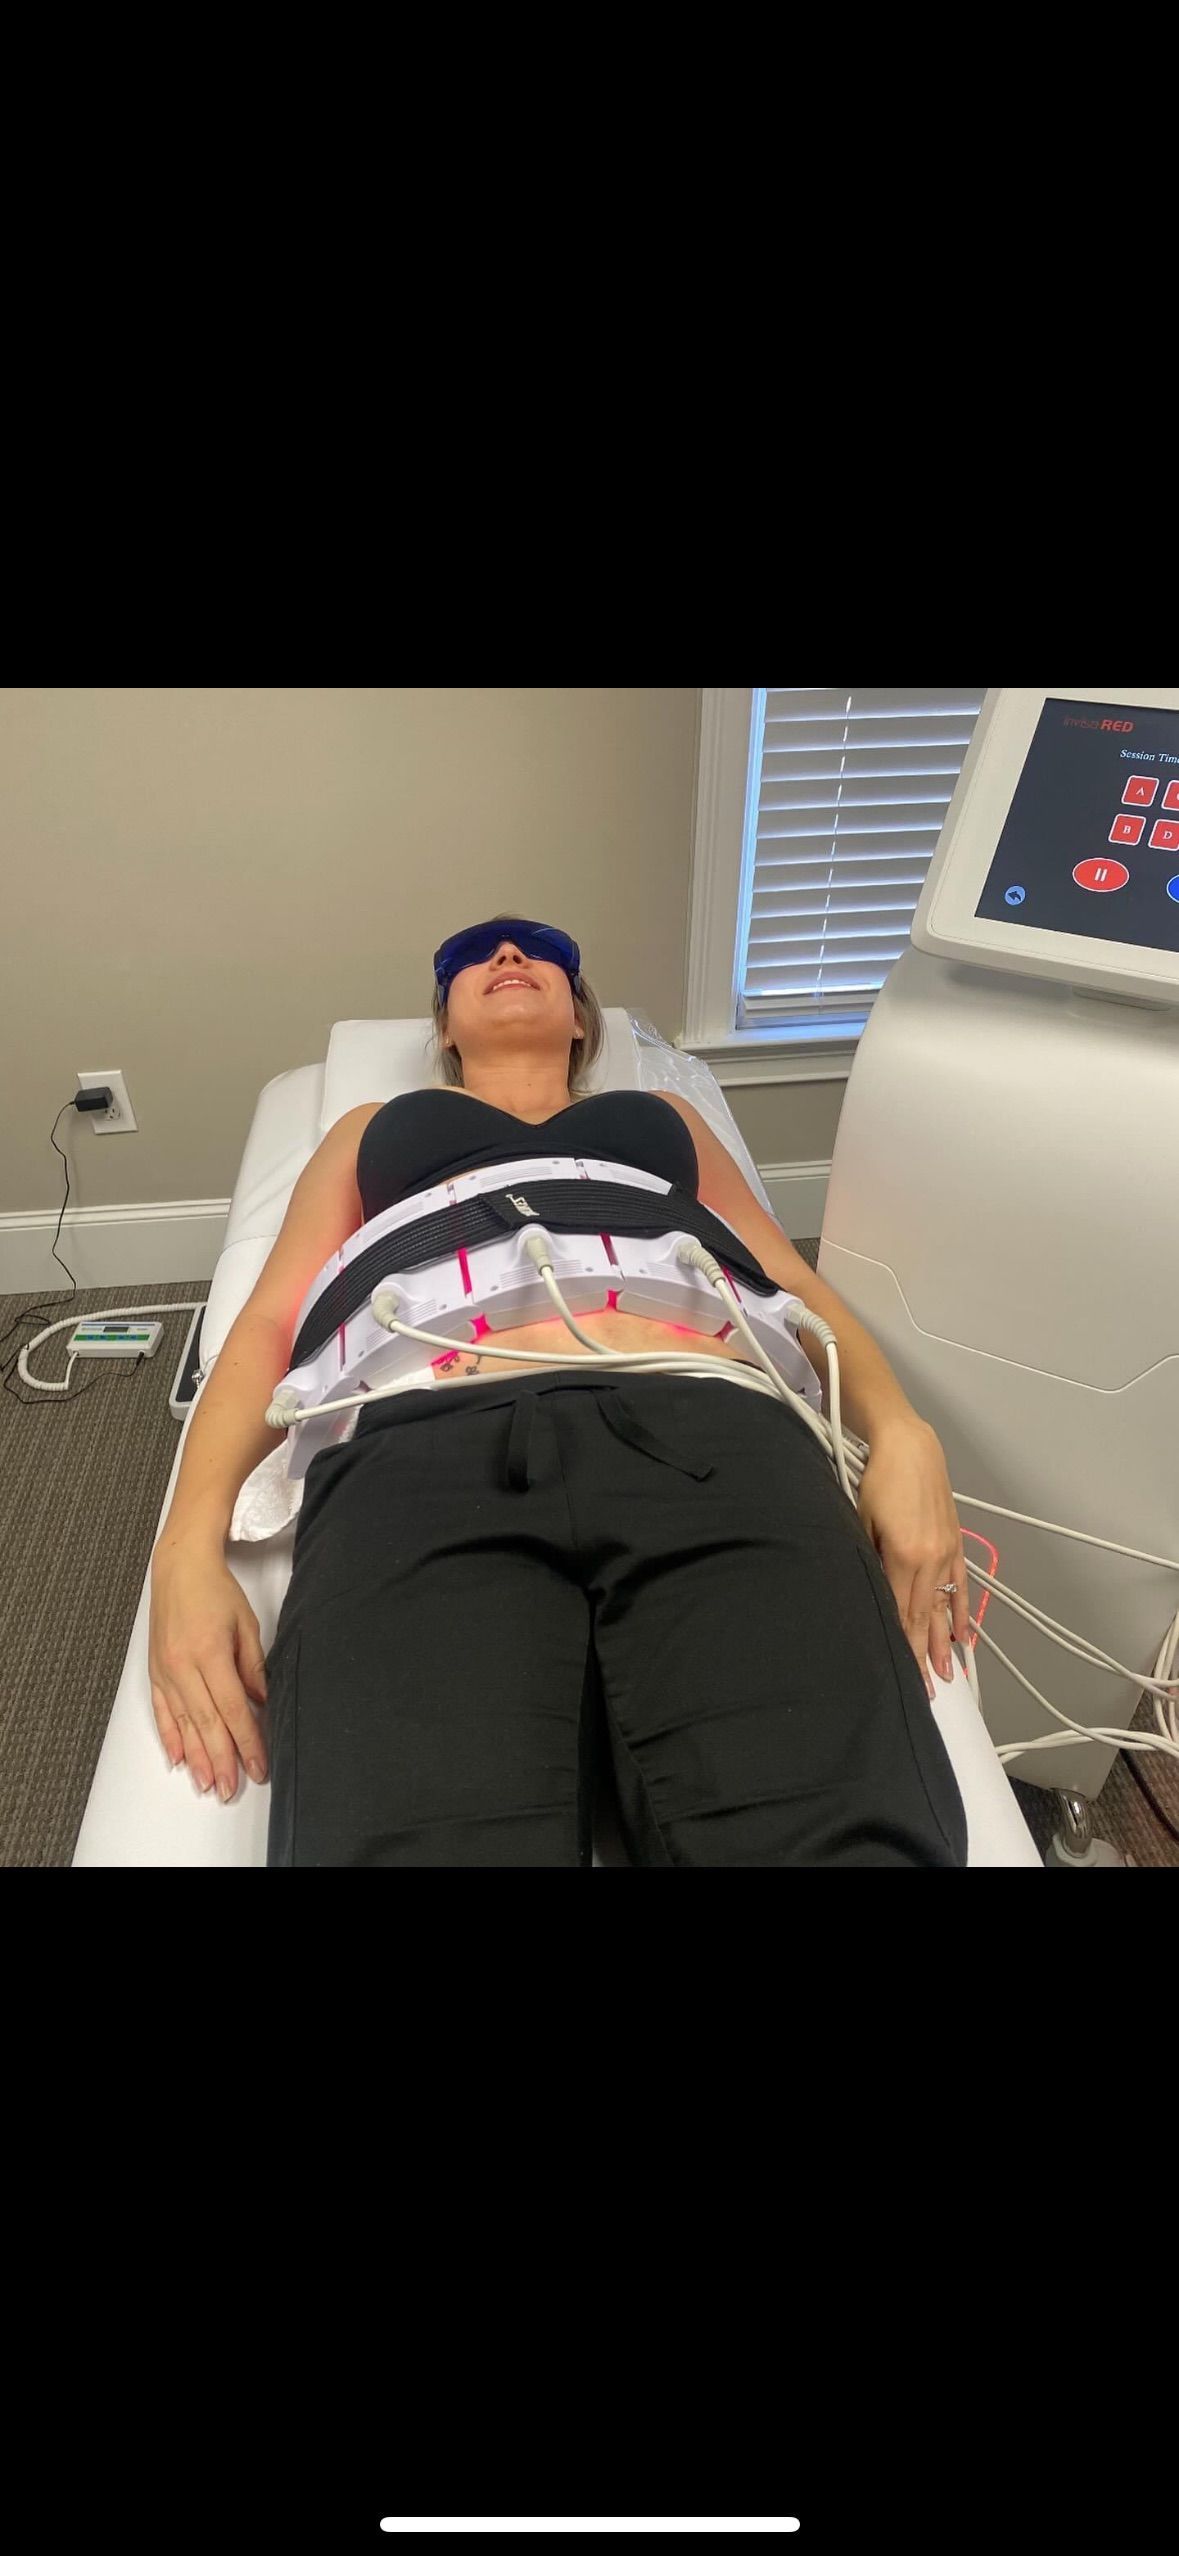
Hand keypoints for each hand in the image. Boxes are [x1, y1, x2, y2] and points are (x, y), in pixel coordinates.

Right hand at [149, 1545, 270, 1799]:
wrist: (179, 1567)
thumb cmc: (215, 1591)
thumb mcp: (246, 1625)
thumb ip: (253, 1668)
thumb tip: (262, 1703)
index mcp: (210, 1654)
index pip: (233, 1709)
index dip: (247, 1742)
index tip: (258, 1767)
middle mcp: (183, 1666)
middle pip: (206, 1724)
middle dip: (220, 1760)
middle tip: (230, 1789)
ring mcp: (165, 1671)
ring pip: (182, 1724)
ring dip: (195, 1757)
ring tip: (206, 1784)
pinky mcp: (155, 1671)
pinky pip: (161, 1711)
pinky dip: (169, 1737)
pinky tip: (178, 1758)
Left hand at [856, 1416, 969, 1699]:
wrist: (907, 1446)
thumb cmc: (877, 1479)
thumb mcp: (861, 1521)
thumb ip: (870, 1563)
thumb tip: (875, 1600)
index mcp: (903, 1556)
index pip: (903, 1614)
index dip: (905, 1648)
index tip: (907, 1676)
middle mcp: (930, 1558)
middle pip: (925, 1617)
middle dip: (925, 1656)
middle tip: (928, 1689)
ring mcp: (946, 1552)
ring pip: (945, 1606)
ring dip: (945, 1642)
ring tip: (949, 1674)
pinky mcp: (954, 1542)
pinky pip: (960, 1584)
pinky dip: (963, 1610)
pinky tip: (963, 1634)